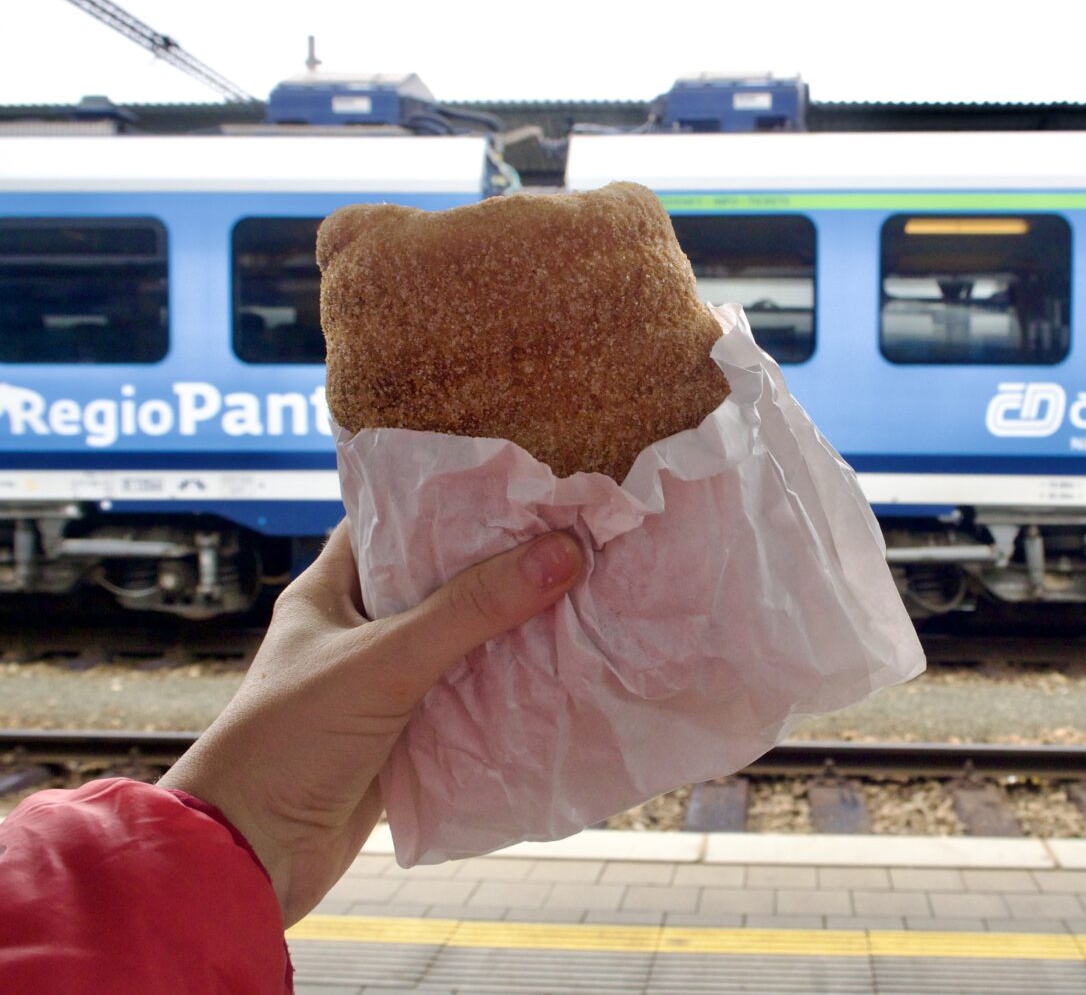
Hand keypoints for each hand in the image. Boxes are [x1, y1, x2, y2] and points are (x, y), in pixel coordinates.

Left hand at [159, 520, 582, 925]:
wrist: (249, 858)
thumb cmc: (289, 742)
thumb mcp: (384, 662)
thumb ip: (471, 608)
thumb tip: (563, 551)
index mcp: (329, 591)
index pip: (392, 520)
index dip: (450, 500)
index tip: (518, 484)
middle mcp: (356, 631)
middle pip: (439, 581)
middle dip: (499, 565)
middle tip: (568, 536)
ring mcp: (381, 686)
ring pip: (459, 642)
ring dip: (510, 628)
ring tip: (578, 591)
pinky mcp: (404, 737)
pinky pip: (467, 699)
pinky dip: (507, 687)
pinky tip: (557, 668)